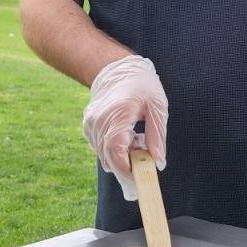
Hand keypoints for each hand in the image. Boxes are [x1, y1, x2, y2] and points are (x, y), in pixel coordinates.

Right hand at [82, 55, 167, 200]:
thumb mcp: (157, 107)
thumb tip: (158, 162)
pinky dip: (113, 150)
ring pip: (103, 155)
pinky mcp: (88, 126)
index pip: (116, 150)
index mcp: (118, 114)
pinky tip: (126, 138)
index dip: (127, 169)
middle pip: (109, 157)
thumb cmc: (142, 85)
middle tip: (143, 168)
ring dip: (120, 158)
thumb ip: (157, 136)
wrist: (117, 69)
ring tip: (137, 144)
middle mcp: (99, 120)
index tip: (140, 177)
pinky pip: (100, 147)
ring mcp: (90, 124)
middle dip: (126, 168)